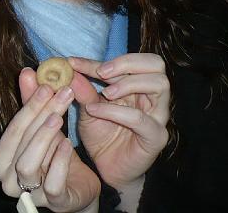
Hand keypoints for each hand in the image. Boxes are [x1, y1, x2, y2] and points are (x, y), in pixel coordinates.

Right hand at [0, 68, 100, 212]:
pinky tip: (68, 143)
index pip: (11, 129)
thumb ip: (32, 103)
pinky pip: (52, 184)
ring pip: (28, 165)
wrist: (77, 186)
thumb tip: (27, 71)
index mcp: (1, 161)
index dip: (28, 106)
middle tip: (59, 93)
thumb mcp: (42, 127)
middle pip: (19, 143)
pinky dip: (59, 161)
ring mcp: (30, 195)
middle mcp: (8, 180)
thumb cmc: (54, 155)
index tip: (45, 85)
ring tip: (60, 117)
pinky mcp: (55, 204)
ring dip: (44, 137)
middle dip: (39, 115)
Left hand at [69, 54, 169, 194]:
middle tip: (101, 73)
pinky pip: (141, 118)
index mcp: (136, 85)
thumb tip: (68, 66)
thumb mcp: (87, 107)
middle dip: (126, 63)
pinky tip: (95, 111)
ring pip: (159, 84)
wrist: (106, 167)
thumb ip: (82, 88)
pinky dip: (116, 111)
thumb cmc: (101, 134)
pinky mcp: (156, 136)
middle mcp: (151, 97)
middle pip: (155, 64)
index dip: (99, 60)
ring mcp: (158, 116)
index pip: (128, 61)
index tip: (72, 62)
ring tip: (105, 93)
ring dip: (128, 83)